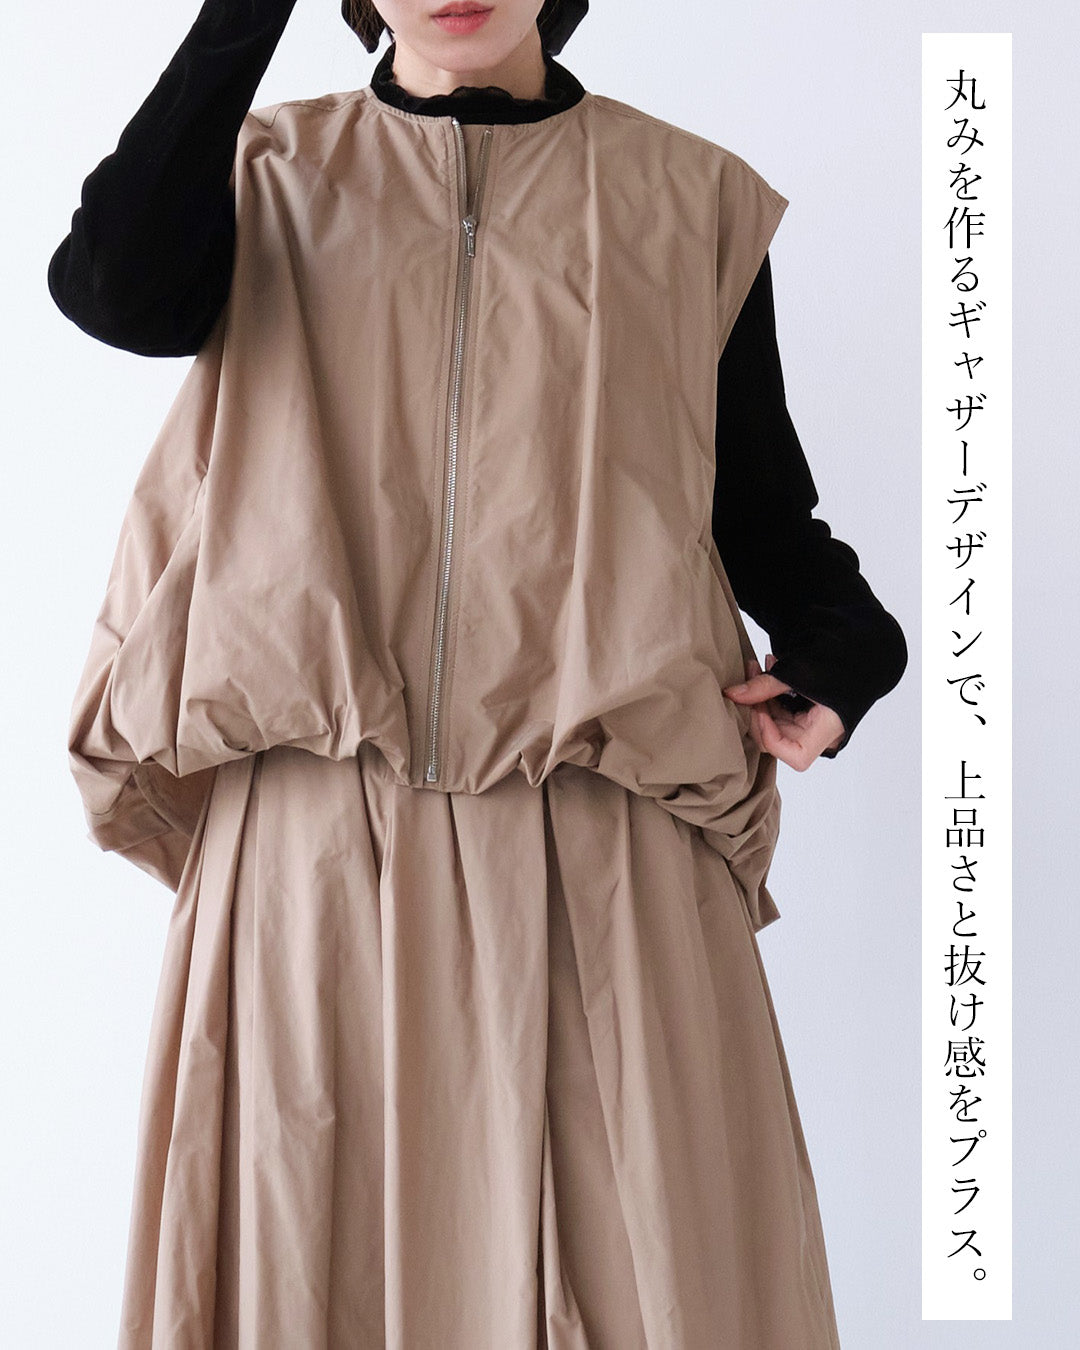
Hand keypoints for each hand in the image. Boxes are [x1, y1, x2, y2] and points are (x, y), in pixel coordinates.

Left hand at [722, 654, 845, 771]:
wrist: (857, 653)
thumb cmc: (839, 661)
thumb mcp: (800, 671)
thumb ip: (765, 685)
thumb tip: (731, 694)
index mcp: (829, 729)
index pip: (796, 756)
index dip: (771, 736)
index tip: (759, 708)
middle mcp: (821, 735)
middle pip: (779, 741)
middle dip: (758, 711)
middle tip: (750, 679)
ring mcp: (812, 728)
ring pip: (775, 726)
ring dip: (761, 700)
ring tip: (758, 669)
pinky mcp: (805, 718)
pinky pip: (781, 715)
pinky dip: (770, 697)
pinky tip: (766, 673)